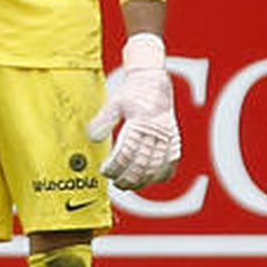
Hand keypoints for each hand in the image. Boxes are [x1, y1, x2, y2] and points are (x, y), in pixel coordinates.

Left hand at [87, 34, 179, 189]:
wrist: (154, 81)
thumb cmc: (133, 92)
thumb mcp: (114, 103)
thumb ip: (103, 121)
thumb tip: (92, 139)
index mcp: (141, 123)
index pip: (126, 153)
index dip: (115, 166)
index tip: (105, 171)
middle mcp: (156, 132)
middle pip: (142, 164)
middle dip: (128, 177)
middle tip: (116, 183)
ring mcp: (167, 137)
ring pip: (157, 166)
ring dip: (143, 180)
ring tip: (129, 186)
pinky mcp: (173, 139)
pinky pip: (172, 161)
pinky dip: (163, 173)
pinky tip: (153, 180)